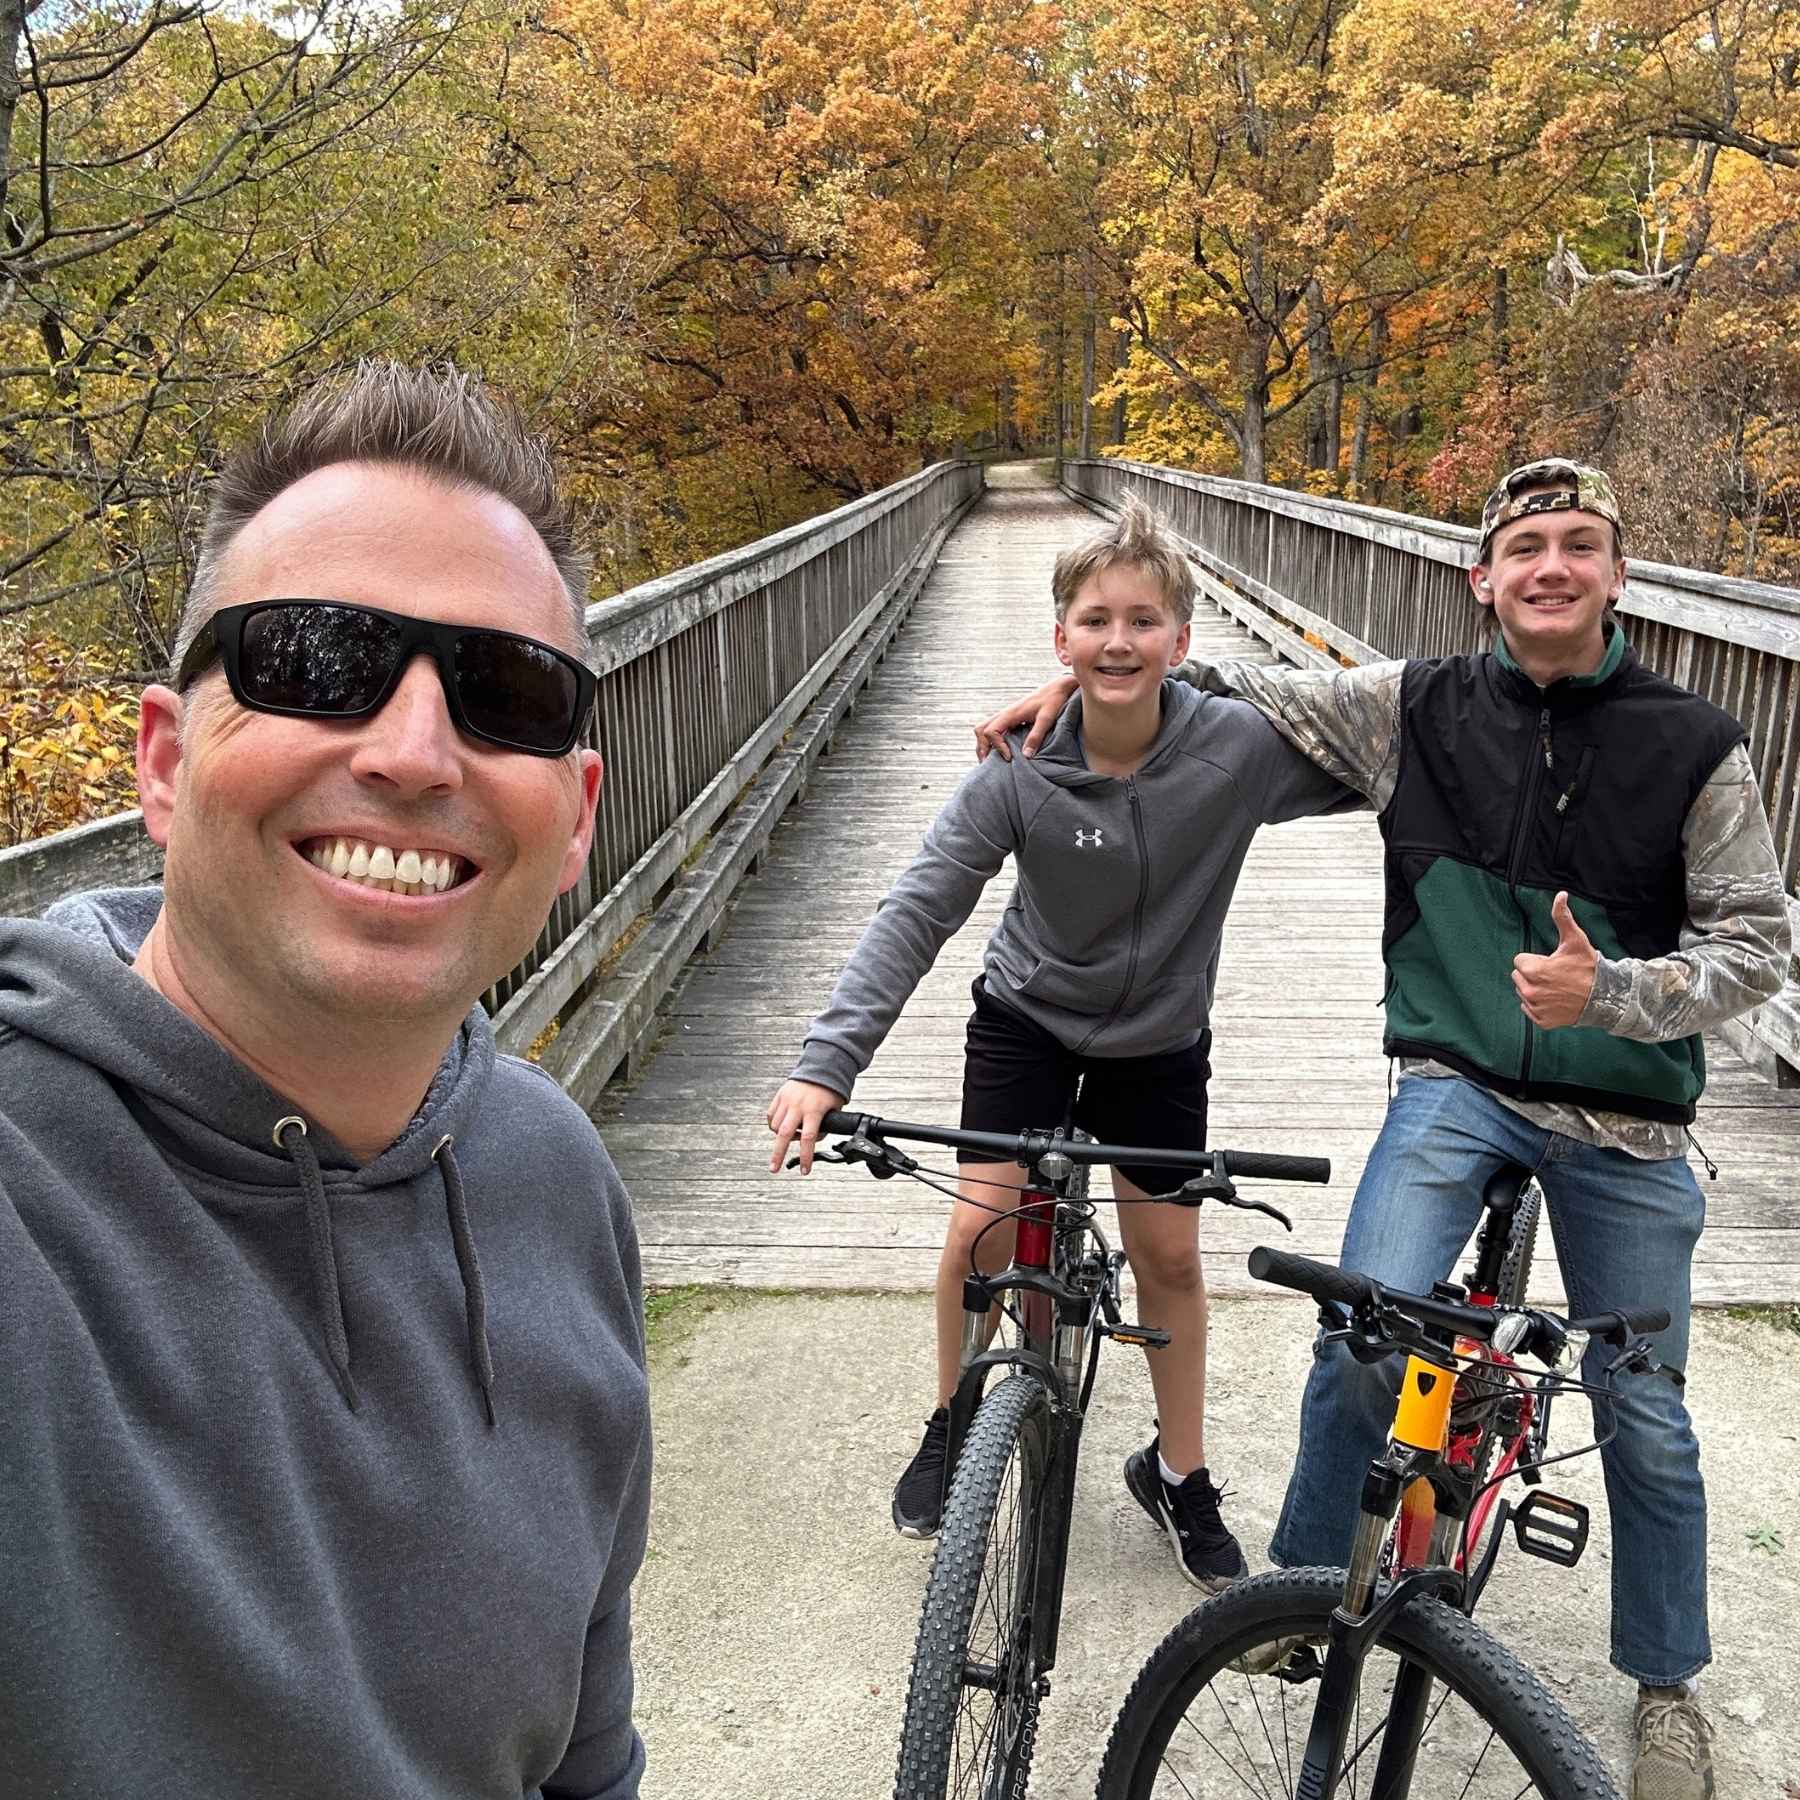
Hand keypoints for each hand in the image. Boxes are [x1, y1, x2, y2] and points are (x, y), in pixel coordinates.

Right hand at [767, 1079, 845, 1172]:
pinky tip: (783, 1125)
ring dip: (781, 1137)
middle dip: (778, 1154)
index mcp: (814, 1110)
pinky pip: (771, 1116)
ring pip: (776, 1126)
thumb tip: (816, 1139)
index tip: (805, 1170)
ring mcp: (787, 1100)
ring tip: (792, 1136)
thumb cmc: (830, 1090)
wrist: (820, 1067)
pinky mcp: (779, 1096)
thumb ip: (825, 1125)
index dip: (806, 1156)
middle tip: (774, 1168)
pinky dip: (774, 1125)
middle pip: (785, 1134)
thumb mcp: (835, 1109)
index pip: (809, 1138)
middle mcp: (798, 1106)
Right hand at [973, 673, 1077, 761]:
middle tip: (989, 765)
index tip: (1010, 757)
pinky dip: (991, 741)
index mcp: (1010, 714)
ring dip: (984, 745)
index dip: (997, 746)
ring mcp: (1006, 716)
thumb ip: (1036, 736)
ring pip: (983, 729)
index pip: (990, 732)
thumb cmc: (1053, 700)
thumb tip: (1026, 756)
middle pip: (980, 730)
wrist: (1058, 687)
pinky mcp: (1011, 718)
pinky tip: (1000, 752)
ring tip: (990, 761)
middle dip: (982, 748)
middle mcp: (1004, 714)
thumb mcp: (1047, 719)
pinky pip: (993, 730)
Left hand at [1512, 892, 1598, 1028]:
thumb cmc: (1588, 967)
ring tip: (1557, 987)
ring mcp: (1535, 1008)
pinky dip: (1540, 1005)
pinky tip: (1556, 1000)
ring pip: (1523, 993)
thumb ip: (1562, 917)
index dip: (1536, 959)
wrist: (1605, 997)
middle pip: (1519, 976)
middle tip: (1555, 975)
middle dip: (1533, 974)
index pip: (1520, 960)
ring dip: (1535, 989)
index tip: (1552, 962)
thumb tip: (1560, 894)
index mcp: (1533, 970)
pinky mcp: (1541, 1021)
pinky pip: (1530, 1010)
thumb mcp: (1575, 940)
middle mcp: (1530, 991)